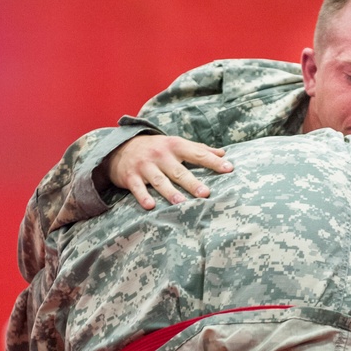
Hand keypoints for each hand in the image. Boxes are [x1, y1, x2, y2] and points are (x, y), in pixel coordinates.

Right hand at [104, 135, 232, 209]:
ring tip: (181, 203)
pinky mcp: (131, 177)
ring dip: (170, 192)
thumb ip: (199, 149)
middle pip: (179, 171)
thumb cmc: (156, 148)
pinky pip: (137, 188)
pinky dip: (143, 197)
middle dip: (192, 182)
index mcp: (175, 146)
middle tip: (206, 193)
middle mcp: (161, 155)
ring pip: (160, 181)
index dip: (213, 162)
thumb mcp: (176, 144)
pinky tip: (150, 206)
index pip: (197, 154)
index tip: (229, 169)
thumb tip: (223, 153)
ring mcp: (145, 166)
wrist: (121, 148)